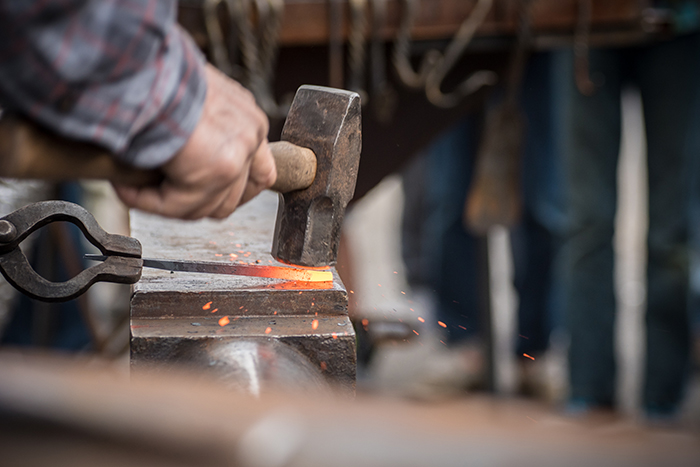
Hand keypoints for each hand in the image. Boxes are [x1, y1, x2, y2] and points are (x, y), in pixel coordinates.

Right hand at [113, 64, 275, 218]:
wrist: (144, 66)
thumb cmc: (157, 73)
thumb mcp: (191, 97)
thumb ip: (203, 127)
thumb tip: (187, 156)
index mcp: (249, 119)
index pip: (259, 171)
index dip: (231, 190)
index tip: (204, 194)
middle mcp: (251, 135)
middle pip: (236, 195)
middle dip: (199, 204)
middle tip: (166, 198)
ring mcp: (239, 154)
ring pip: (210, 207)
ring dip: (171, 205)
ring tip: (137, 189)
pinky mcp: (219, 170)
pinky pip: (181, 206)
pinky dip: (149, 202)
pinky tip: (127, 188)